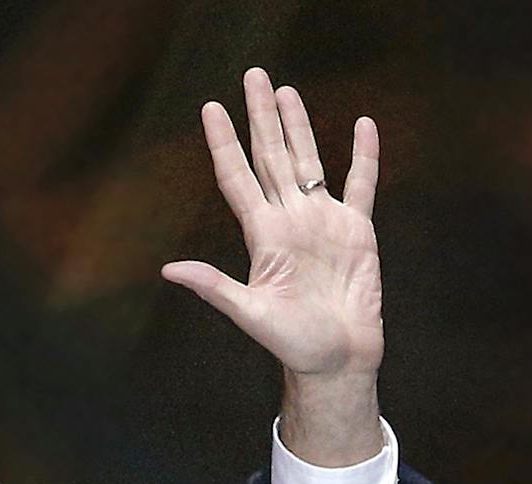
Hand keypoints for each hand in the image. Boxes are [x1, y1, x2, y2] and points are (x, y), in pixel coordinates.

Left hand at [162, 68, 384, 463]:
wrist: (338, 359)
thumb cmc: (293, 344)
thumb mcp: (249, 314)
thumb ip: (214, 287)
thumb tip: (169, 270)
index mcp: (262, 236)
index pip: (238, 177)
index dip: (224, 143)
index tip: (211, 108)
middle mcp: (289, 221)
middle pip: (272, 156)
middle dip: (262, 117)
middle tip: (253, 75)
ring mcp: (322, 222)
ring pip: (308, 161)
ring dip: (298, 126)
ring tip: (286, 92)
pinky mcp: (357, 231)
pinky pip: (361, 184)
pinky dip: (363, 156)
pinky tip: (360, 126)